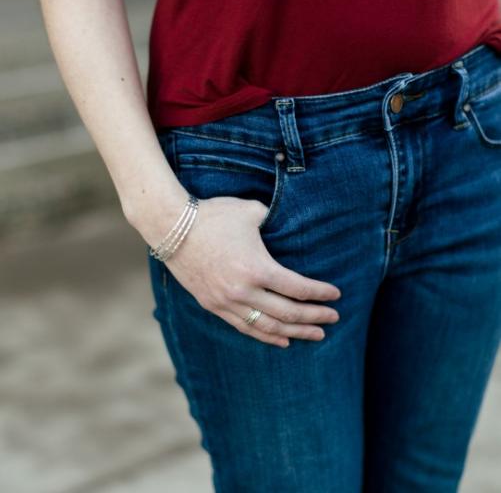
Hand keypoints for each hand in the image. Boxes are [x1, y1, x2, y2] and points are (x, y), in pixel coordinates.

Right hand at [157, 196, 341, 347]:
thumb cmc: (213, 215)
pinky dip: (266, 336)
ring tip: (316, 335)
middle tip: (333, 319)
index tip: (336, 296)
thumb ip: (274, 221)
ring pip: (268, 326)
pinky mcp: (213, 305)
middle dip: (315, 317)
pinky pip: (245, 327)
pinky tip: (282, 341)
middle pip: (288, 313)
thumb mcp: (250, 211)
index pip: (297, 289)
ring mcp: (226, 302)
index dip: (320, 294)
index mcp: (256, 268)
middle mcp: (243, 291)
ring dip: (295, 332)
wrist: (171, 227)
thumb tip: (289, 225)